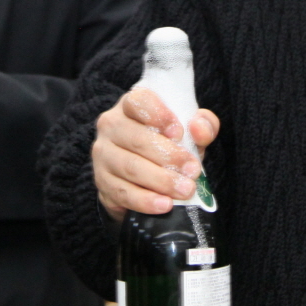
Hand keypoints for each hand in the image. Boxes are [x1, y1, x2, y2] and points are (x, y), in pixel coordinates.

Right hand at [93, 86, 219, 219]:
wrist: (143, 177)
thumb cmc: (168, 144)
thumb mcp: (189, 130)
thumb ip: (202, 124)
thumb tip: (199, 128)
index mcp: (130, 105)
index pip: (139, 101)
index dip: (159, 115)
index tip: (179, 133)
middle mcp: (111, 125)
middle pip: (137, 138)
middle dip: (169, 156)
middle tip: (192, 170)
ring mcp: (103, 154)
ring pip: (130, 167)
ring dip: (161, 180)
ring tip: (185, 189)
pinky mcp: (102, 182)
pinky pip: (123, 192)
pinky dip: (145, 200)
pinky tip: (164, 204)